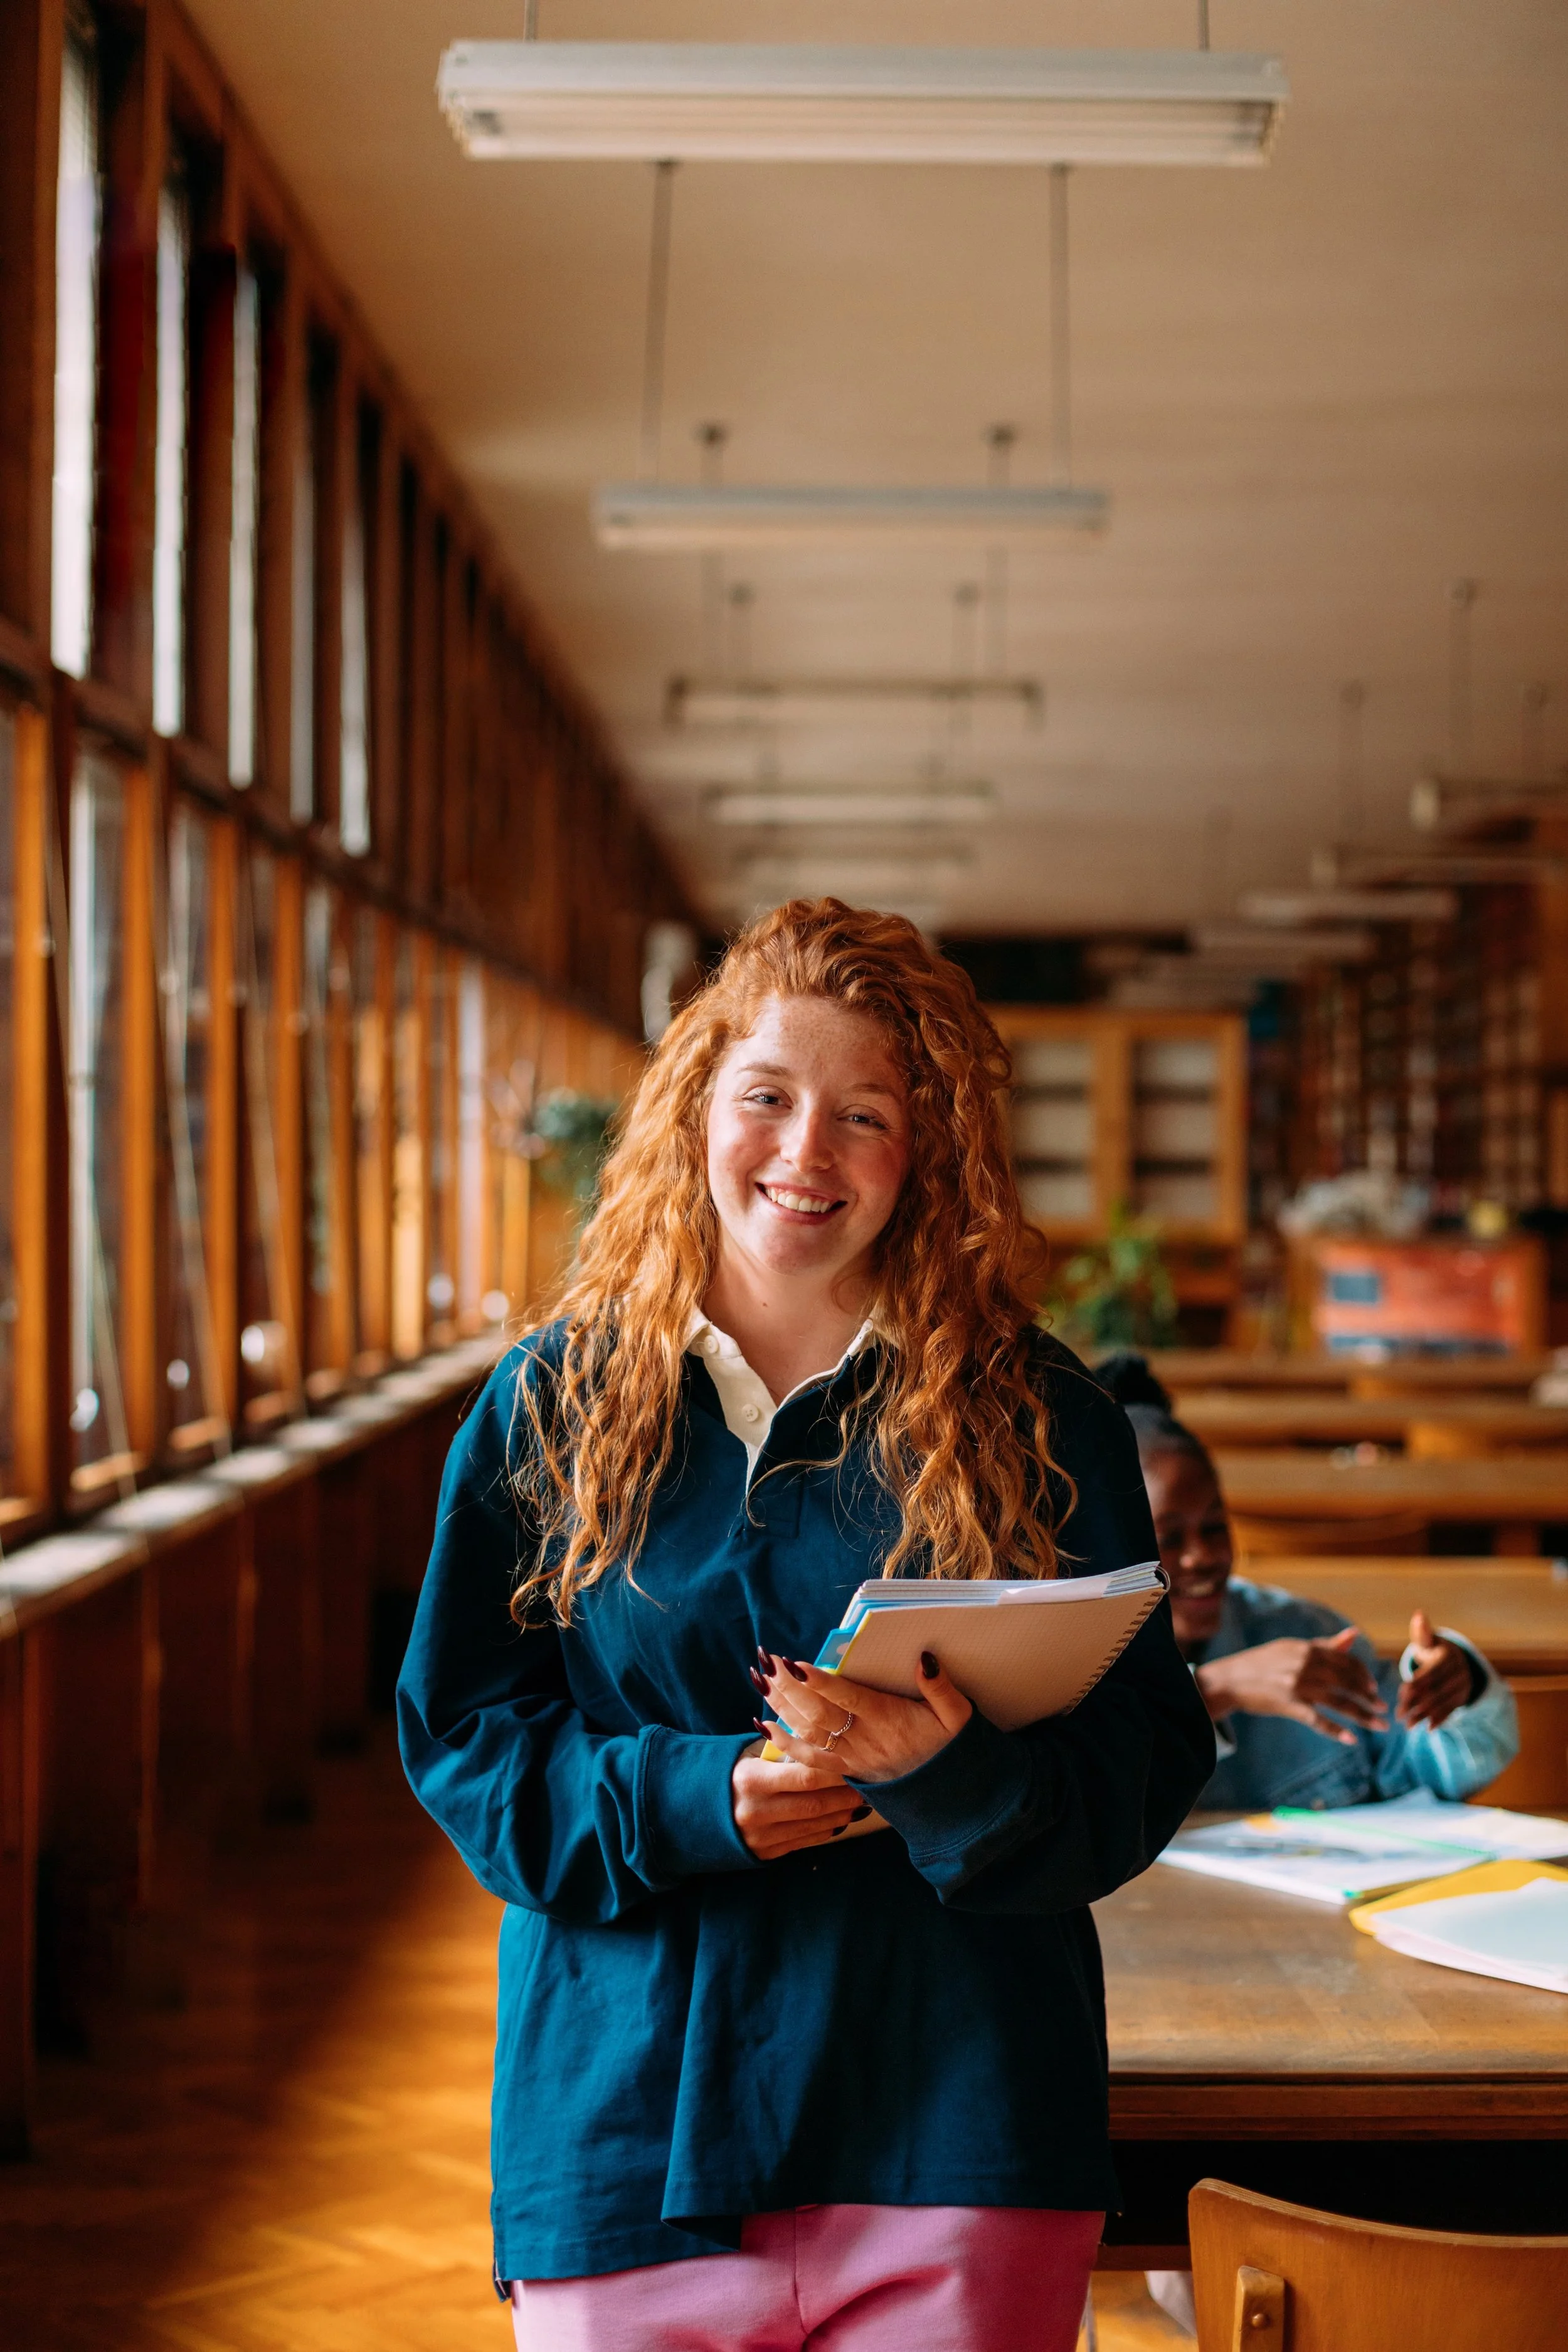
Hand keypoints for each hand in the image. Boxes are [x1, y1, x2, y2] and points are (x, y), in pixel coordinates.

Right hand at [730, 1748, 867, 1861]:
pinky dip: (826, 1830)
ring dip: (842, 1814)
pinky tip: (841, 1819)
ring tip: (862, 1801)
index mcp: (751, 1780)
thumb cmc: (727, 1773)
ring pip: (814, 1825)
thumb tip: (823, 1743)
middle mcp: (756, 1812)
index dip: (835, 1772)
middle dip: (846, 1795)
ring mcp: (761, 1837)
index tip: (855, 1763)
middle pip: (815, 1804)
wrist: (691, 1811)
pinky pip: (804, 1841)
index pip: (805, 1777)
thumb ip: (782, 1752)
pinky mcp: (765, 1853)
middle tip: (868, 1784)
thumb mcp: (747, 1756)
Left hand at [758, 1647, 971, 1785]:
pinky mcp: (844, 1769)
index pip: (849, 1699)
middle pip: (818, 1713)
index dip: (821, 1683)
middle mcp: (863, 1739)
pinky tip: (763, 1723)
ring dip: (782, 1706)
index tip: (796, 1664)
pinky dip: (784, 1743)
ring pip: (808, 1732)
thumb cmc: (948, 1749)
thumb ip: (942, 1689)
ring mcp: (850, 1756)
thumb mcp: (958, 1718)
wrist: (945, 1794)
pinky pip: (809, 1759)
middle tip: (768, 1661)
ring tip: (761, 1679)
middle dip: (790, 1687)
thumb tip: (924, 1660)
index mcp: (888, 1719)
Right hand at [1194, 1627, 1388, 1746]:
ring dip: (1363, 1715)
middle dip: (1369, 1697)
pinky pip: (1318, 1719)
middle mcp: (1306, 1664)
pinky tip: (1351, 1739)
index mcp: (1308, 1648)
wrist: (1229, 1679)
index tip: (1374, 1688)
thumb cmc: (1262, 1662)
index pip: (1347, 1661)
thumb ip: (1325, 1645)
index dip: (1364, 1676)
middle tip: (1383, 1710)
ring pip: (1339, 1702)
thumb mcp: (1292, 1648)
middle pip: (1347, 1682)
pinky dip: (1336, 1730)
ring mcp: (1298, 1685)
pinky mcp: (1288, 1704)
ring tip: (1379, 1725)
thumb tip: (1354, 1635)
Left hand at [1396, 1610, 1475, 1729]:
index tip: (1401, 1695)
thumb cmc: (1432, 1649)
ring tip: (1407, 1725)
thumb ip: (1422, 1633)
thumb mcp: (1427, 1641)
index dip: (1416, 1684)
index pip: (1431, 1673)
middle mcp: (1459, 1672)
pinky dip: (1440, 1719)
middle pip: (1435, 1690)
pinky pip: (1452, 1710)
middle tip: (1399, 1715)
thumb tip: (1419, 1615)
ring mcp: (1463, 1686)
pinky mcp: (1463, 1698)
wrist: (1454, 1660)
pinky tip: (1428, 1729)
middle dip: (1416, 1704)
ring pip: (1442, 1702)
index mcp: (1448, 1656)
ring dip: (1425, 1715)